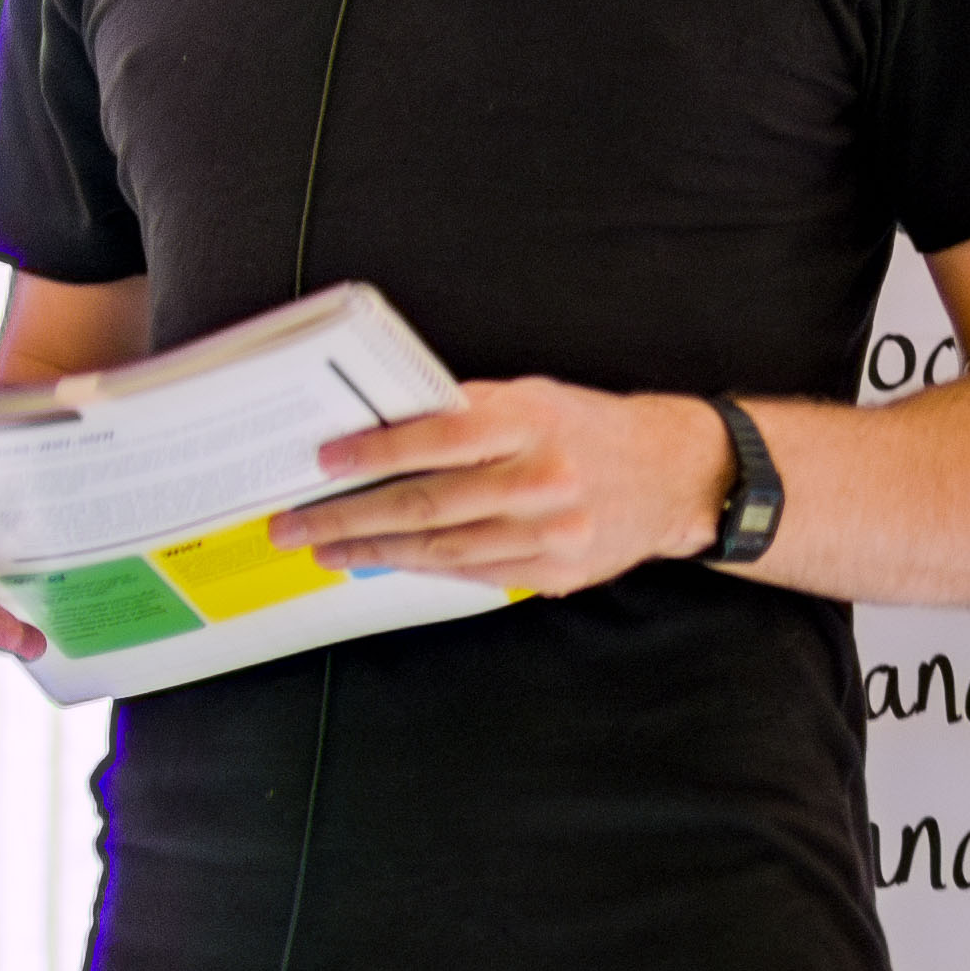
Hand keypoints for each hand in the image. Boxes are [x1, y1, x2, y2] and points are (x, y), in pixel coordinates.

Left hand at [272, 380, 732, 595]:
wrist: (672, 475)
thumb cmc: (589, 429)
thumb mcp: (534, 398)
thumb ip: (468, 413)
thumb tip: (385, 430)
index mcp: (533, 423)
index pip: (439, 439)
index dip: (376, 452)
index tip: (325, 462)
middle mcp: (543, 480)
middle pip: (428, 504)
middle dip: (351, 517)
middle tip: (297, 524)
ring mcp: (552, 533)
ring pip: (443, 549)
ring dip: (375, 552)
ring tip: (328, 548)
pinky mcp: (556, 572)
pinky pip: (473, 572)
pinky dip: (424, 567)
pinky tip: (386, 561)